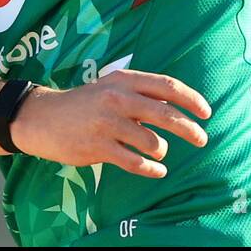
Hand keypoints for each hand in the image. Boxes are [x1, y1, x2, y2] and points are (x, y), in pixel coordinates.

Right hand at [10, 69, 212, 178]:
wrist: (43, 117)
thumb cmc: (86, 102)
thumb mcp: (113, 86)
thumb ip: (142, 93)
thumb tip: (178, 104)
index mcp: (125, 80)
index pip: (169, 87)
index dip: (192, 100)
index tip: (207, 112)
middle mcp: (118, 99)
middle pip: (166, 114)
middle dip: (190, 128)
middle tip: (202, 139)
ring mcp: (108, 124)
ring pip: (151, 141)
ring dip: (162, 150)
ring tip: (160, 152)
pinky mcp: (97, 148)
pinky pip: (134, 162)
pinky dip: (151, 169)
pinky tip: (158, 170)